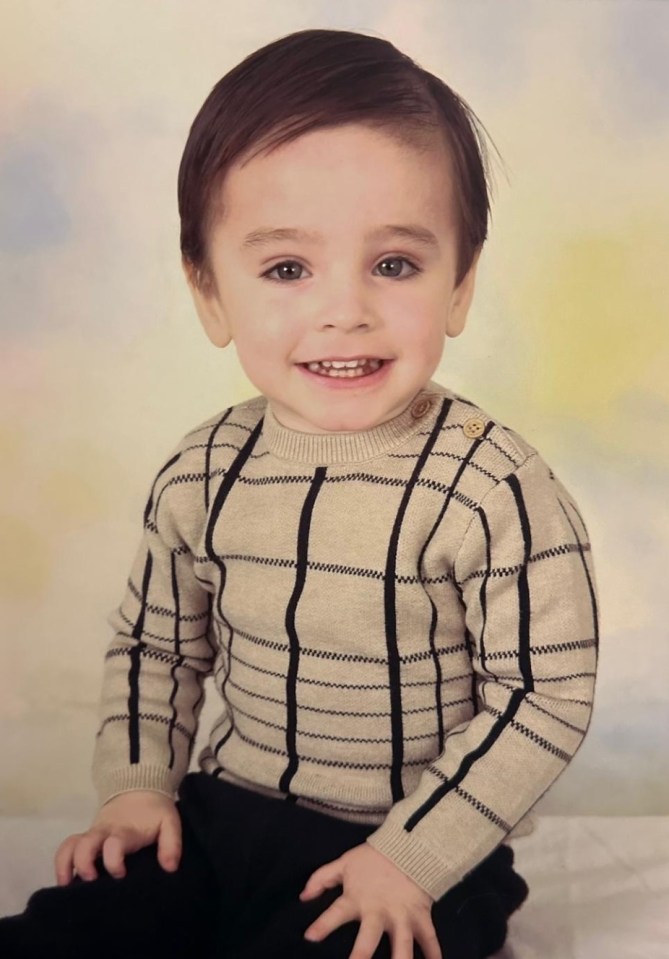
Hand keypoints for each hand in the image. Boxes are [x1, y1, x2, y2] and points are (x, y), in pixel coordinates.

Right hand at [54, 790, 180, 885]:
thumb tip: (169, 868)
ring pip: (70, 845)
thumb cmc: (154, 811)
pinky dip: (62, 863)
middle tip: (90, 882)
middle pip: (83, 845)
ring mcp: (92, 835)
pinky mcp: (86, 838)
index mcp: (125, 831)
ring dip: (64, 865)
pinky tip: (65, 883)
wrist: (140, 787)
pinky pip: (67, 847)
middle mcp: (104, 833)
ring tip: (66, 887)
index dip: (113, 861)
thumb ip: (171, 844)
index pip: (114, 844)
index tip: (121, 874)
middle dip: (83, 864)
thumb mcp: (169, 822)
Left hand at [299, 843, 441, 958]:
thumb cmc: (374, 858)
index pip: (336, 913)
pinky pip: (430, 940)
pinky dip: (434, 954)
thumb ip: (322, 879)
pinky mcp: (421, 916)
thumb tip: (303, 897)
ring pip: (402, 946)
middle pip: (369, 939)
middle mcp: (379, 911)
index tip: (310, 937)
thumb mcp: (345, 864)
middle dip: (361, 957)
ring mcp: (402, 916)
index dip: (323, 925)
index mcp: (358, 899)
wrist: (409, 844)